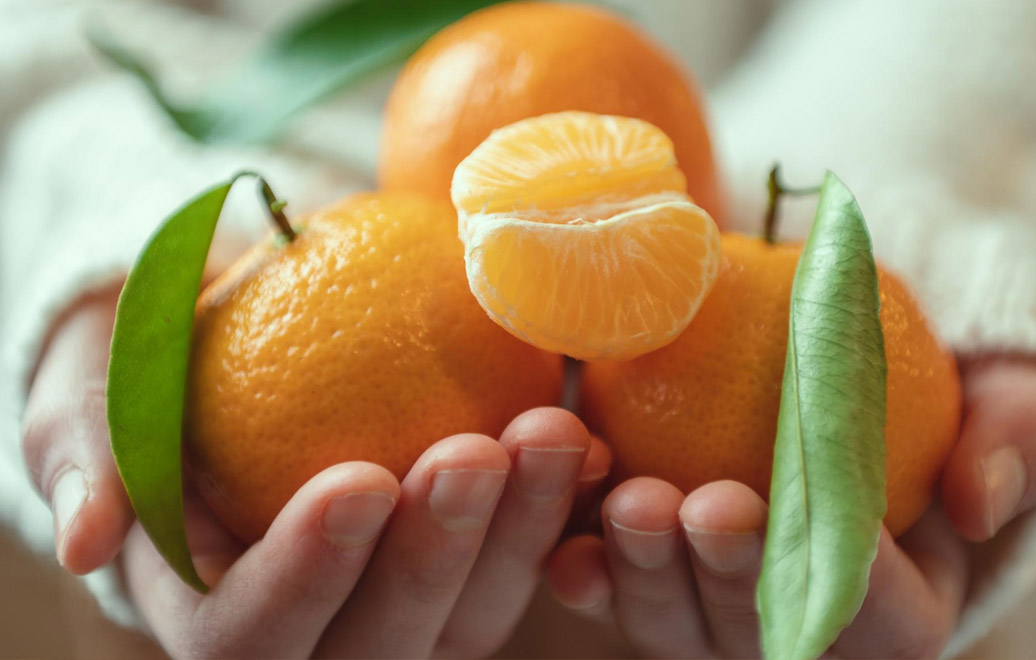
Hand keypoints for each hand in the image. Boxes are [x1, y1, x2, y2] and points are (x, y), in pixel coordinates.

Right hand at [22, 291, 611, 657]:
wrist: (234, 352)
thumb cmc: (149, 373)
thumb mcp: (88, 393)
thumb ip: (85, 456)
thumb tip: (86, 540)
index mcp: (208, 609)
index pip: (249, 631)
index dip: (308, 572)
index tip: (359, 477)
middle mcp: (311, 633)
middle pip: (382, 641)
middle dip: (436, 551)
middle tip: (478, 448)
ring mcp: (397, 607)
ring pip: (470, 615)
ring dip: (519, 531)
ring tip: (555, 433)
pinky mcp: (460, 568)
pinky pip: (518, 562)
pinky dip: (557, 512)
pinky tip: (592, 447)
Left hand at [544, 355, 1035, 657]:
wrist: (854, 386)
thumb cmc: (949, 401)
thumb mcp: (1016, 406)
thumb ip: (1019, 443)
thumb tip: (980, 501)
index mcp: (902, 609)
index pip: (889, 626)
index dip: (860, 589)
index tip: (833, 520)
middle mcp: (801, 631)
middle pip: (762, 640)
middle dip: (731, 581)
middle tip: (707, 506)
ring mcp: (718, 612)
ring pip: (678, 629)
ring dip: (649, 575)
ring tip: (633, 500)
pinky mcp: (655, 573)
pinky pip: (615, 592)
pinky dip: (589, 571)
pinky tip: (567, 540)